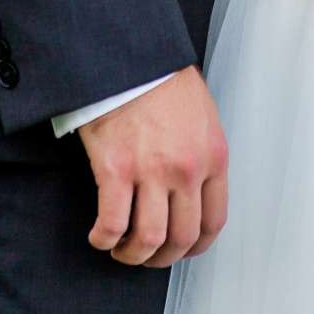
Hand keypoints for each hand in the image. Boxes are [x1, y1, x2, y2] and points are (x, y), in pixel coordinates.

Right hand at [78, 66, 229, 267]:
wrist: (129, 57)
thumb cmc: (163, 80)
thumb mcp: (202, 116)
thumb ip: (203, 156)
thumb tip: (195, 193)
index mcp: (213, 157)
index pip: (213, 221)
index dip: (196, 246)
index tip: (182, 250)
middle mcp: (186, 170)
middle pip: (181, 238)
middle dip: (163, 257)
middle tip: (148, 256)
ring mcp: (151, 172)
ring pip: (148, 239)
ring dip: (133, 255)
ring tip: (121, 251)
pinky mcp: (115, 170)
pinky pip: (111, 224)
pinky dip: (104, 239)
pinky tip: (100, 237)